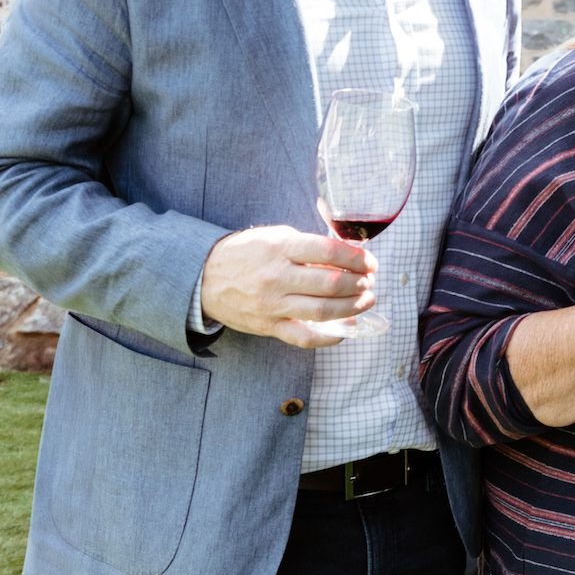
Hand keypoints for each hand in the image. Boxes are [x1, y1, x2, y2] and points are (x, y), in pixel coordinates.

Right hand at [199, 225, 376, 347]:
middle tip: (370, 282)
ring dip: (353, 307)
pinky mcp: (268, 326)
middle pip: (331, 283)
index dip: (357, 258)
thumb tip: (348, 253)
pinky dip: (330, 336)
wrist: (205, 278)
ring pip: (323, 311)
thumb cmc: (247, 253)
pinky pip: (304, 337)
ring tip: (366, 301)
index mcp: (280, 247)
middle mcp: (277, 276)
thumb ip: (308, 245)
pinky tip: (347, 328)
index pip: (329, 251)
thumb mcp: (275, 236)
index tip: (370, 262)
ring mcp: (272, 304)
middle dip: (359, 284)